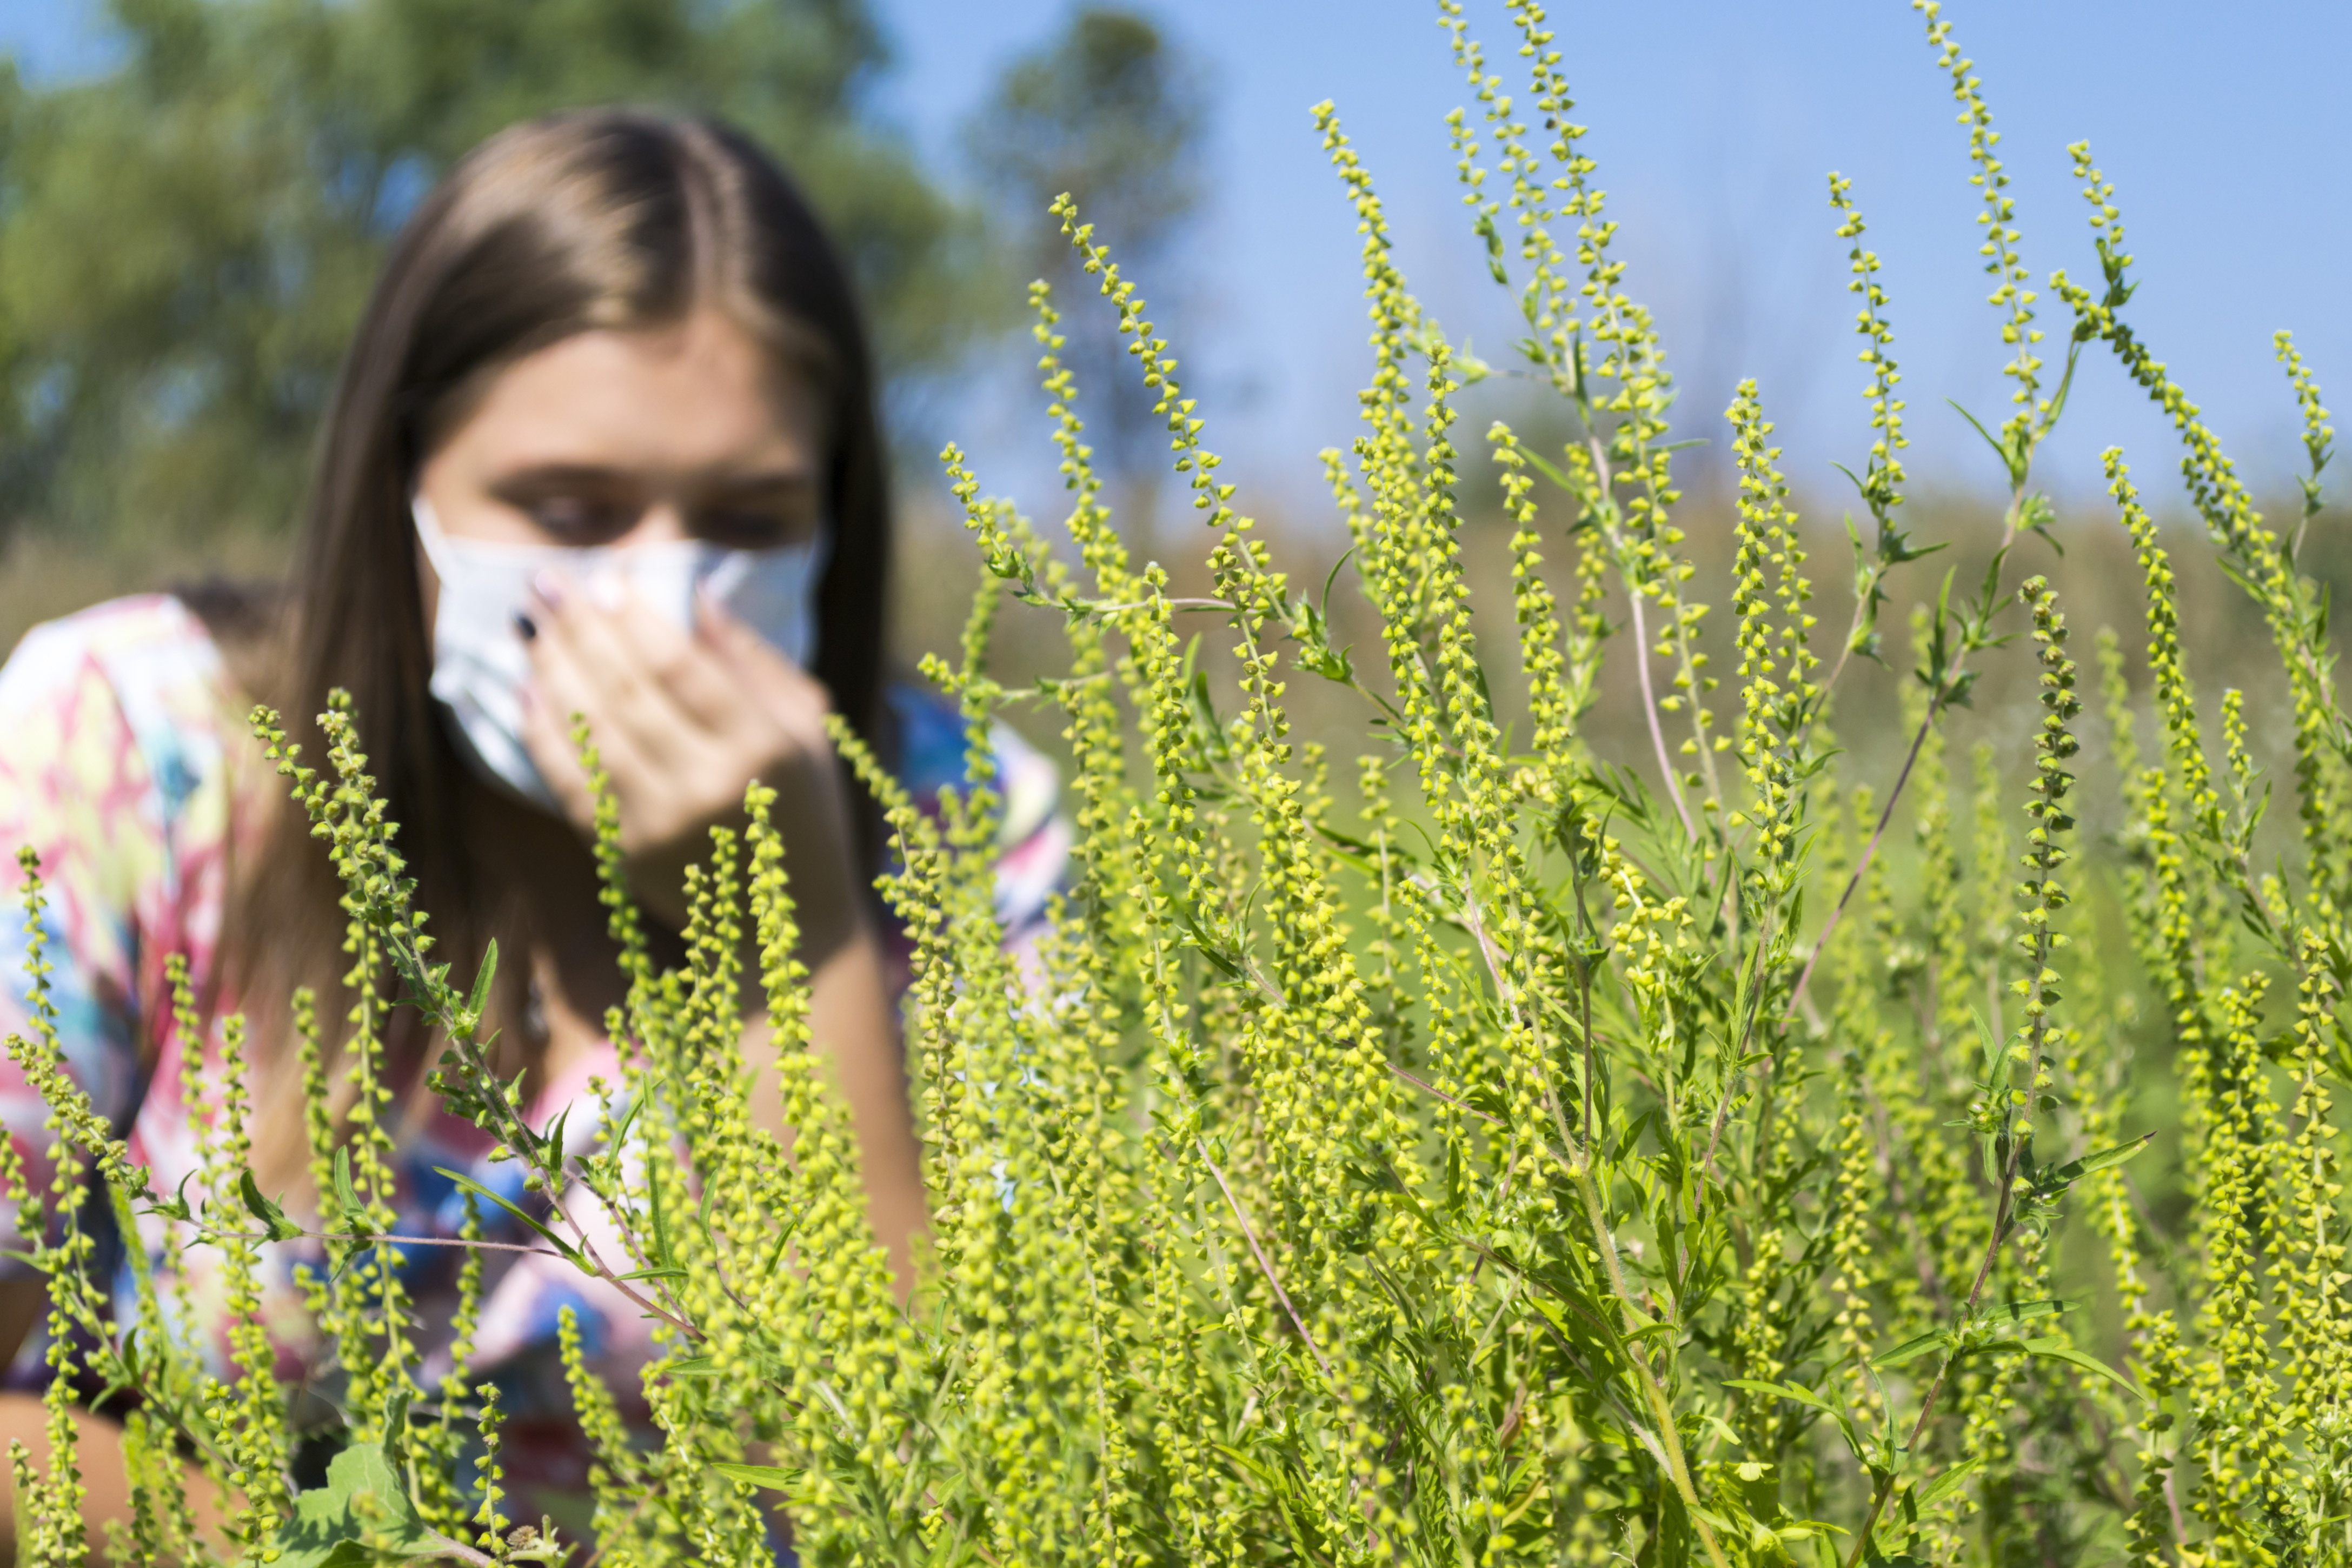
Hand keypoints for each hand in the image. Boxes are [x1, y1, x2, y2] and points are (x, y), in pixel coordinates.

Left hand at [516, 568, 862, 951]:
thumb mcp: (806, 729)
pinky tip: (529, 690)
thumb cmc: (805, 810)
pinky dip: (542, 733)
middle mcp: (709, 785)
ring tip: (532, 626)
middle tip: (545, 583)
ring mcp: (661, 823)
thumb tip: (696, 595)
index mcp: (764, 747)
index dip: (635, 619)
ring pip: (590, 731)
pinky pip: (569, 781)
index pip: (681, 668)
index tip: (605, 578)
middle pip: (627, 691)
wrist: (792, 927)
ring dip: (553, 671)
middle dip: (580, 629)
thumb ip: (753, 661)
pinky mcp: (625, 854)